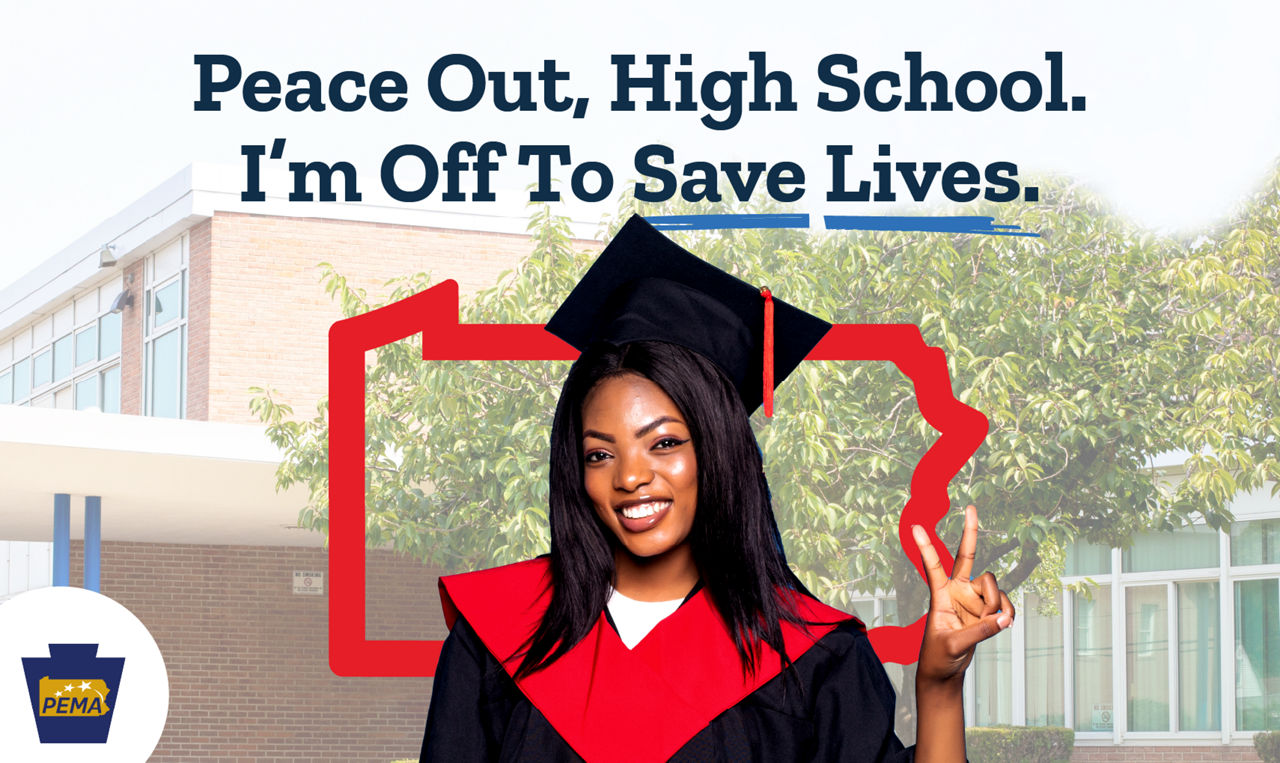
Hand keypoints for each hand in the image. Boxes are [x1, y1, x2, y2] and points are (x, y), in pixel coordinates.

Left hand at [911, 505, 1013, 686]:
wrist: (946, 671)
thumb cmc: (938, 657)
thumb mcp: (954, 645)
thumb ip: (979, 632)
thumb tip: (1002, 618)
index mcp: (939, 595)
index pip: (932, 566)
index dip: (926, 547)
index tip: (915, 526)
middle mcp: (957, 591)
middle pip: (966, 556)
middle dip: (970, 532)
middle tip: (971, 508)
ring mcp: (973, 598)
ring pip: (993, 586)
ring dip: (997, 604)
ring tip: (992, 623)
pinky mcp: (987, 608)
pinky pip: (1004, 602)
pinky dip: (1007, 612)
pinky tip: (1005, 623)